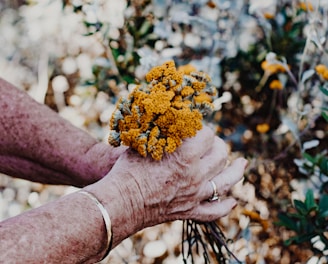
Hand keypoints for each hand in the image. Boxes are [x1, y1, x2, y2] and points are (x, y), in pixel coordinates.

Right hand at [86, 125, 246, 246]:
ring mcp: (195, 195)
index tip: (197, 127)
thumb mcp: (145, 143)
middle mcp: (196, 175)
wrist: (120, 202)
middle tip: (211, 142)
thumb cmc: (128, 170)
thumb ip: (162, 132)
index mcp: (185, 155)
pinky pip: (215, 211)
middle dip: (218, 144)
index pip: (207, 135)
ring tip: (242, 164)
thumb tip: (172, 118)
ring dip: (236, 171)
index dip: (203, 128)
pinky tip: (233, 200)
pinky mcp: (190, 211)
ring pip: (227, 181)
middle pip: (220, 154)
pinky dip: (226, 205)